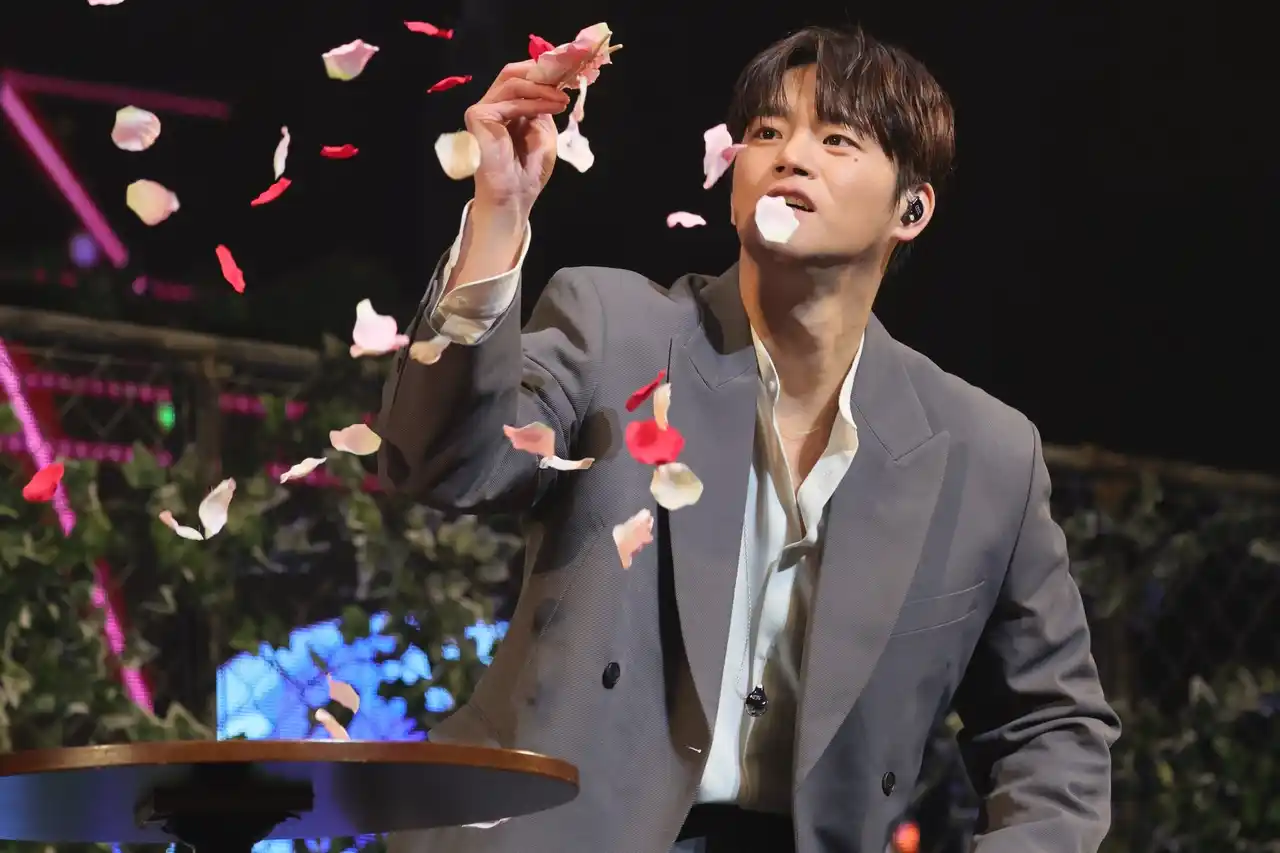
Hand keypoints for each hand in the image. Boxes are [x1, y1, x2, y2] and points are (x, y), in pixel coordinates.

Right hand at [464, 60, 569, 220]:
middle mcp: (492, 105)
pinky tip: (553, 106)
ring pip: (513, 82)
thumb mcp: (543, 130)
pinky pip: (511, 100)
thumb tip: (551, 82)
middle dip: (541, 72)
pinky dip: (534, 102)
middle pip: (512, 73)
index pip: (521, 79)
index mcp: (506, 108)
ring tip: (563, 99)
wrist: (516, 194)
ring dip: (543, 88)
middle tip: (565, 78)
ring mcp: (483, 109)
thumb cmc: (529, 169)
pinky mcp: (478, 115)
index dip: (542, 71)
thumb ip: (543, 105)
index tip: (568, 72)